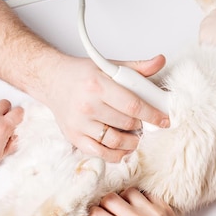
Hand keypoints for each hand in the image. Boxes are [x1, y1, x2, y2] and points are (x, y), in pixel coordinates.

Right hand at [42, 55, 169, 162]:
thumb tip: (160, 61)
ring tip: (135, 136)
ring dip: (131, 142)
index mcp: (98, 85)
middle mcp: (87, 106)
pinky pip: (100, 153)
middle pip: (126, 124)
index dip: (152, 115)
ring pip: (115, 142)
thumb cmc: (81, 74)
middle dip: (141, 127)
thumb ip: (136, 68)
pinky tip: (122, 149)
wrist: (51, 80)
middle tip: (145, 125)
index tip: (164, 120)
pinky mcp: (74, 137)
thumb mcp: (108, 66)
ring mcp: (79, 124)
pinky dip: (115, 155)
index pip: (133, 105)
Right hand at [89, 188, 195, 215]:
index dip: (93, 215)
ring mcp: (153, 212)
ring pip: (128, 191)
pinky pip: (146, 193)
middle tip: (109, 212)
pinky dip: (140, 199)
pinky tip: (140, 208)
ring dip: (123, 199)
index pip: (97, 214)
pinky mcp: (164, 207)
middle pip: (109, 198)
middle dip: (105, 205)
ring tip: (126, 209)